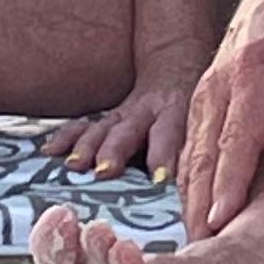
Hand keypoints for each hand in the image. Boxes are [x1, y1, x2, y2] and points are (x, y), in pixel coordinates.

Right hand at [37, 53, 203, 184]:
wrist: (176, 70)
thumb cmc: (193, 113)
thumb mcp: (205, 126)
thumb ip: (202, 155)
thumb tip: (213, 194)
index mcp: (177, 115)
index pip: (172, 133)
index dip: (166, 154)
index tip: (161, 178)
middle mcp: (147, 114)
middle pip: (130, 131)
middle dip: (116, 151)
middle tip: (106, 171)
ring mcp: (123, 116)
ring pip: (103, 129)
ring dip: (88, 147)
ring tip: (75, 165)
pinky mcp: (106, 119)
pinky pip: (83, 127)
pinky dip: (66, 138)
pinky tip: (49, 151)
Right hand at [179, 0, 263, 236]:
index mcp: (255, 68)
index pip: (240, 135)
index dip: (231, 180)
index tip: (223, 218)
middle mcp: (221, 79)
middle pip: (205, 151)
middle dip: (200, 202)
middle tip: (203, 248)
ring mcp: (206, 86)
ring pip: (191, 151)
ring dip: (189, 195)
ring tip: (195, 241)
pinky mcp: (204, 95)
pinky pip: (191, 143)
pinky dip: (189, 178)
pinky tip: (193, 211)